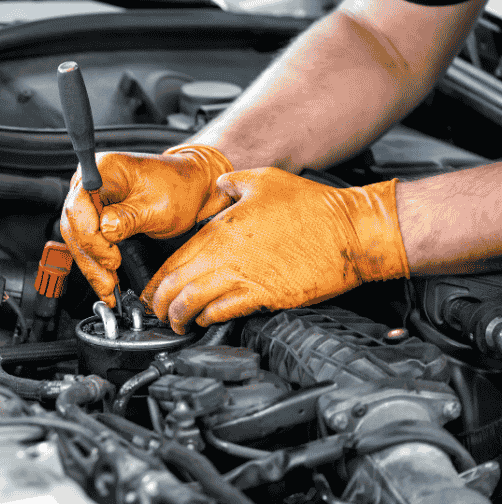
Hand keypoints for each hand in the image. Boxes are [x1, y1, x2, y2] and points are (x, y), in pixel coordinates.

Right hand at [59, 144, 232, 307]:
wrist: (190, 189)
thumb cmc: (178, 188)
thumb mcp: (158, 205)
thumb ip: (129, 218)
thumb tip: (105, 230)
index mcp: (104, 169)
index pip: (79, 205)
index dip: (91, 236)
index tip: (111, 257)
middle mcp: (90, 182)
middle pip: (74, 225)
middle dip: (90, 258)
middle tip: (107, 282)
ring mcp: (91, 199)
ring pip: (77, 239)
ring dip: (91, 265)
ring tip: (107, 288)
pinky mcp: (95, 216)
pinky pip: (87, 242)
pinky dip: (96, 263)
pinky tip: (105, 280)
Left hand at [141, 168, 410, 333]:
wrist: (352, 232)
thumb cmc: (312, 206)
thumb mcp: (263, 180)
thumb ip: (230, 184)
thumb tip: (216, 187)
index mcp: (221, 229)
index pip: (174, 260)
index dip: (156, 281)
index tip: (150, 292)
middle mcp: (226, 255)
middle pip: (176, 285)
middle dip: (159, 304)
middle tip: (156, 313)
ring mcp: (245, 277)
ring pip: (193, 303)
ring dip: (179, 317)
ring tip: (176, 323)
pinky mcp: (266, 296)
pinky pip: (225, 312)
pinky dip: (209, 318)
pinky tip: (206, 320)